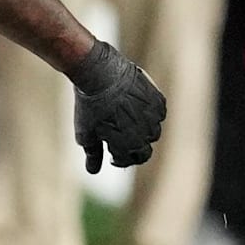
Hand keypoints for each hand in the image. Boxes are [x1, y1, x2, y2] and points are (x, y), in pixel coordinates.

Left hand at [70, 41, 166, 172]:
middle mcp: (146, 132)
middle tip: (121, 142)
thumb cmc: (89, 106)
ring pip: (154, 131)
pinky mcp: (158, 99)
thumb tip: (93, 171)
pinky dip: (149, 116)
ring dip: (142, 132)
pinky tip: (135, 110)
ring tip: (127, 124)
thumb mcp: (85, 133)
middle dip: (133, 148)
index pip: (132, 160)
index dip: (121, 160)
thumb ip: (93, 154)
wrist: (99, 73)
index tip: (112, 155)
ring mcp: (154, 115)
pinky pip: (158, 113)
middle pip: (145, 148)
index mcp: (129, 143)